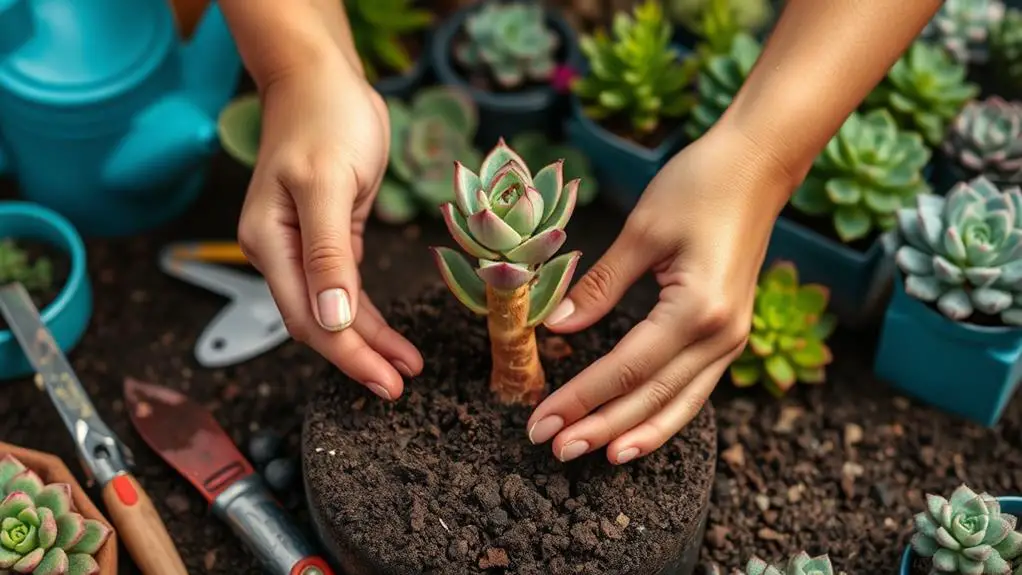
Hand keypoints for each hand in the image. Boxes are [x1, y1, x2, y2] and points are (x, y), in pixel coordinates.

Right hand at [237, 56, 422, 399]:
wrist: (322, 77)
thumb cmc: (324, 120)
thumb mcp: (328, 184)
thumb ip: (328, 254)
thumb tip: (332, 319)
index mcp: (270, 243)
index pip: (308, 318)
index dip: (348, 355)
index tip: (386, 383)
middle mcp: (280, 251)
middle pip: (319, 322)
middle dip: (360, 356)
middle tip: (400, 384)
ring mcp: (303, 245)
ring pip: (335, 310)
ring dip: (369, 339)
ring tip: (405, 365)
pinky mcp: (329, 235)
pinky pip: (347, 287)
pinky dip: (368, 311)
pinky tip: (389, 332)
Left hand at [525, 124, 799, 463]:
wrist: (760, 164)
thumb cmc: (700, 185)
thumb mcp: (642, 230)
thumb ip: (599, 285)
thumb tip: (554, 326)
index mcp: (698, 310)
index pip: (626, 369)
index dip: (581, 399)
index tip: (540, 420)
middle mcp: (722, 336)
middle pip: (652, 398)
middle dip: (600, 427)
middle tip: (552, 448)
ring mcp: (732, 339)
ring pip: (679, 404)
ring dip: (634, 433)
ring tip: (594, 457)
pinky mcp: (730, 334)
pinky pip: (694, 388)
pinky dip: (664, 414)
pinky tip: (636, 431)